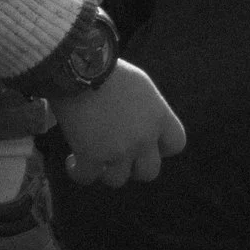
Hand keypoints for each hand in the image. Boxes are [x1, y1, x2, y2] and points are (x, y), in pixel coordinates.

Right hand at [53, 60, 186, 187]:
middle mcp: (143, 138)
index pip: (176, 144)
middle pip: (150, 172)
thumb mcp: (141, 86)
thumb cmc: (110, 70)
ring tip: (95, 156)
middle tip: (120, 155)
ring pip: (118, 180)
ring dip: (106, 170)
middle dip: (135, 166)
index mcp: (159, 117)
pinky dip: (78, 171)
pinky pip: (87, 177)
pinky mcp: (91, 157)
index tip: (148, 142)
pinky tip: (73, 160)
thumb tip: (141, 124)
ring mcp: (118, 151)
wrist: (82, 69)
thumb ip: (148, 110)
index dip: (162, 147)